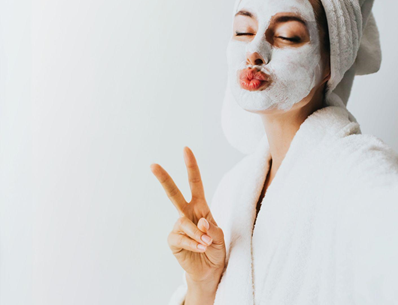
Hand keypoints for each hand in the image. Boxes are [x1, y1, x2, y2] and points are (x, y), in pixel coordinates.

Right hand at [151, 147, 225, 285]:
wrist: (210, 270)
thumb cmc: (216, 249)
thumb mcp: (220, 237)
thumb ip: (211, 228)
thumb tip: (199, 222)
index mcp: (201, 207)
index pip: (195, 184)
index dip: (191, 167)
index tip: (185, 149)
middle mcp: (188, 213)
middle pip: (174, 193)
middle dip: (164, 179)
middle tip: (153, 165)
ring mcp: (179, 226)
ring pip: (184, 222)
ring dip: (198, 233)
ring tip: (206, 243)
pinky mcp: (173, 240)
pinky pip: (181, 238)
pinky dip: (193, 243)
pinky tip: (200, 248)